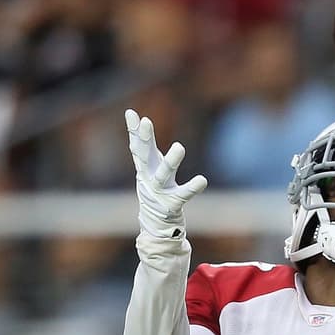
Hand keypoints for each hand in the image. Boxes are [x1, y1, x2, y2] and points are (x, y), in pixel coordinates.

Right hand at [125, 109, 206, 239]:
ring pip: (163, 174)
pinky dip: (192, 188)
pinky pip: (183, 195)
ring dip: (171, 160)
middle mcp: (149, 177)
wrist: (155, 222)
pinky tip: (202, 180)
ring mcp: (159, 191)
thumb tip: (137, 117)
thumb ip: (145, 144)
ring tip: (179, 146)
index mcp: (145, 167)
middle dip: (144, 138)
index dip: (133, 130)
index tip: (131, 113)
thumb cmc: (155, 188)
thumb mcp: (150, 165)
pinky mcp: (171, 204)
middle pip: (144, 155)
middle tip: (146, 121)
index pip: (137, 145)